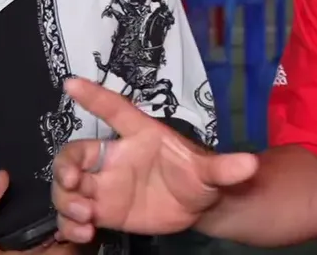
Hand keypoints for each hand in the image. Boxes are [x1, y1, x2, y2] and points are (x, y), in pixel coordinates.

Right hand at [51, 78, 258, 243]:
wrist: (197, 208)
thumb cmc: (199, 177)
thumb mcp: (212, 173)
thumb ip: (226, 168)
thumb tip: (251, 165)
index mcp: (141, 135)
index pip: (116, 110)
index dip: (94, 96)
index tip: (71, 82)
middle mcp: (116, 156)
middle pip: (76, 152)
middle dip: (65, 166)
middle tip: (73, 183)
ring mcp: (105, 184)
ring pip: (68, 185)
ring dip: (66, 200)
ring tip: (84, 216)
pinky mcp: (102, 210)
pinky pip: (74, 214)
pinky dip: (72, 223)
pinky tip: (85, 233)